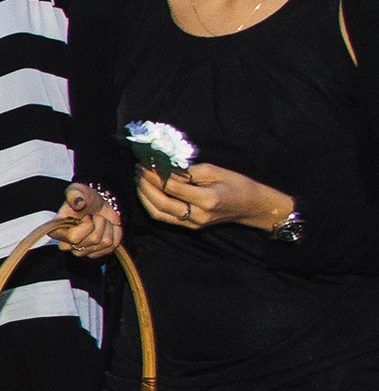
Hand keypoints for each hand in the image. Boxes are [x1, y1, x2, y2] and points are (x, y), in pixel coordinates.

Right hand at [48, 182, 121, 257]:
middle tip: (93, 215)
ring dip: (107, 226)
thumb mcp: (76, 190)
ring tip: (99, 220)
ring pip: (106, 242)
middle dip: (100, 222)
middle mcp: (67, 246)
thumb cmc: (83, 198)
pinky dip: (114, 233)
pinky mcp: (95, 254)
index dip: (86, 224)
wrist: (96, 204)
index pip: (75, 238)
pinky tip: (106, 227)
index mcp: (57, 232)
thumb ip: (74, 195)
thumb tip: (79, 203)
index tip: (85, 215)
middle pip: (95, 239)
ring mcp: (81, 252)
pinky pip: (113, 245)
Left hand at [136, 163, 293, 233]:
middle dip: (145, 186)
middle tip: (138, 170)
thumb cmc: (237, 184)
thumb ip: (188, 172)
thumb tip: (164, 168)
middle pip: (161, 203)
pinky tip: (146, 193)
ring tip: (139, 180)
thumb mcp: (215, 171)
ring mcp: (193, 224)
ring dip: (144, 197)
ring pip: (159, 214)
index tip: (145, 163)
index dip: (155, 175)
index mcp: (207, 199)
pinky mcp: (190, 227)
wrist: (252, 207)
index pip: (172, 188)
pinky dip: (152, 206)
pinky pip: (164, 218)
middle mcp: (198, 215)